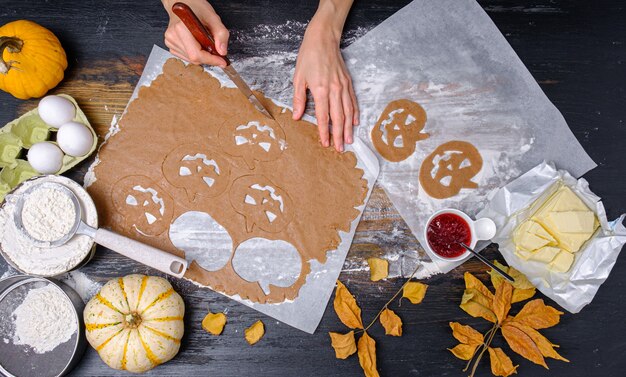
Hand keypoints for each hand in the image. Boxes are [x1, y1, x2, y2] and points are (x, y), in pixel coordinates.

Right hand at [162, 0, 228, 66]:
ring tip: (205, 42)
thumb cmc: (196, 7)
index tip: (222, 61)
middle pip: (194, 58)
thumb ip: (221, 34)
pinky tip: (198, 44)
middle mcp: (173, 36)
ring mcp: (170, 41)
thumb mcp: (213, 17)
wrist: (183, 2)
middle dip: (208, 58)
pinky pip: (186, 57)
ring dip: (202, 56)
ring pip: (190, 59)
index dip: (211, 60)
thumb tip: (222, 51)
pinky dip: (196, 54)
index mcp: (181, 28)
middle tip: (217, 51)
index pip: (196, 54)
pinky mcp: (170, 45)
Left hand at [292, 1, 358, 151]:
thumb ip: (299, 99)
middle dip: (339, 135)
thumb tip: (297, 116)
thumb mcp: (298, 78)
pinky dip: (355, 113)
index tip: (326, 143)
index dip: (324, 131)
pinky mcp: (348, 82)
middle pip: (338, 118)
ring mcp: (343, 86)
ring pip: (348, 111)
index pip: (323, 116)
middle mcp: (334, 90)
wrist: (323, 39)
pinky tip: (355, 122)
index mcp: (320, 90)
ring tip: (349, 140)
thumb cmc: (309, 57)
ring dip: (349, 127)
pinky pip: (353, 101)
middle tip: (340, 149)